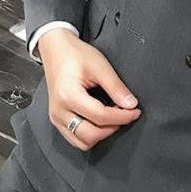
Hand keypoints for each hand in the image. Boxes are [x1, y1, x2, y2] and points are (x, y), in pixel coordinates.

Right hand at [40, 32, 139, 153]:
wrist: (56, 49)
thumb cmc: (75, 54)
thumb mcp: (100, 65)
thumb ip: (116, 87)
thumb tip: (131, 105)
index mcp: (68, 95)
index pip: (101, 116)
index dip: (122, 116)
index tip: (135, 111)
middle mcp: (59, 111)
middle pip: (91, 135)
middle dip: (112, 128)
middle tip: (124, 115)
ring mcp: (56, 117)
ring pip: (82, 142)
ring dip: (101, 134)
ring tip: (112, 117)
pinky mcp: (56, 120)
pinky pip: (74, 138)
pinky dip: (90, 135)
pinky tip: (99, 121)